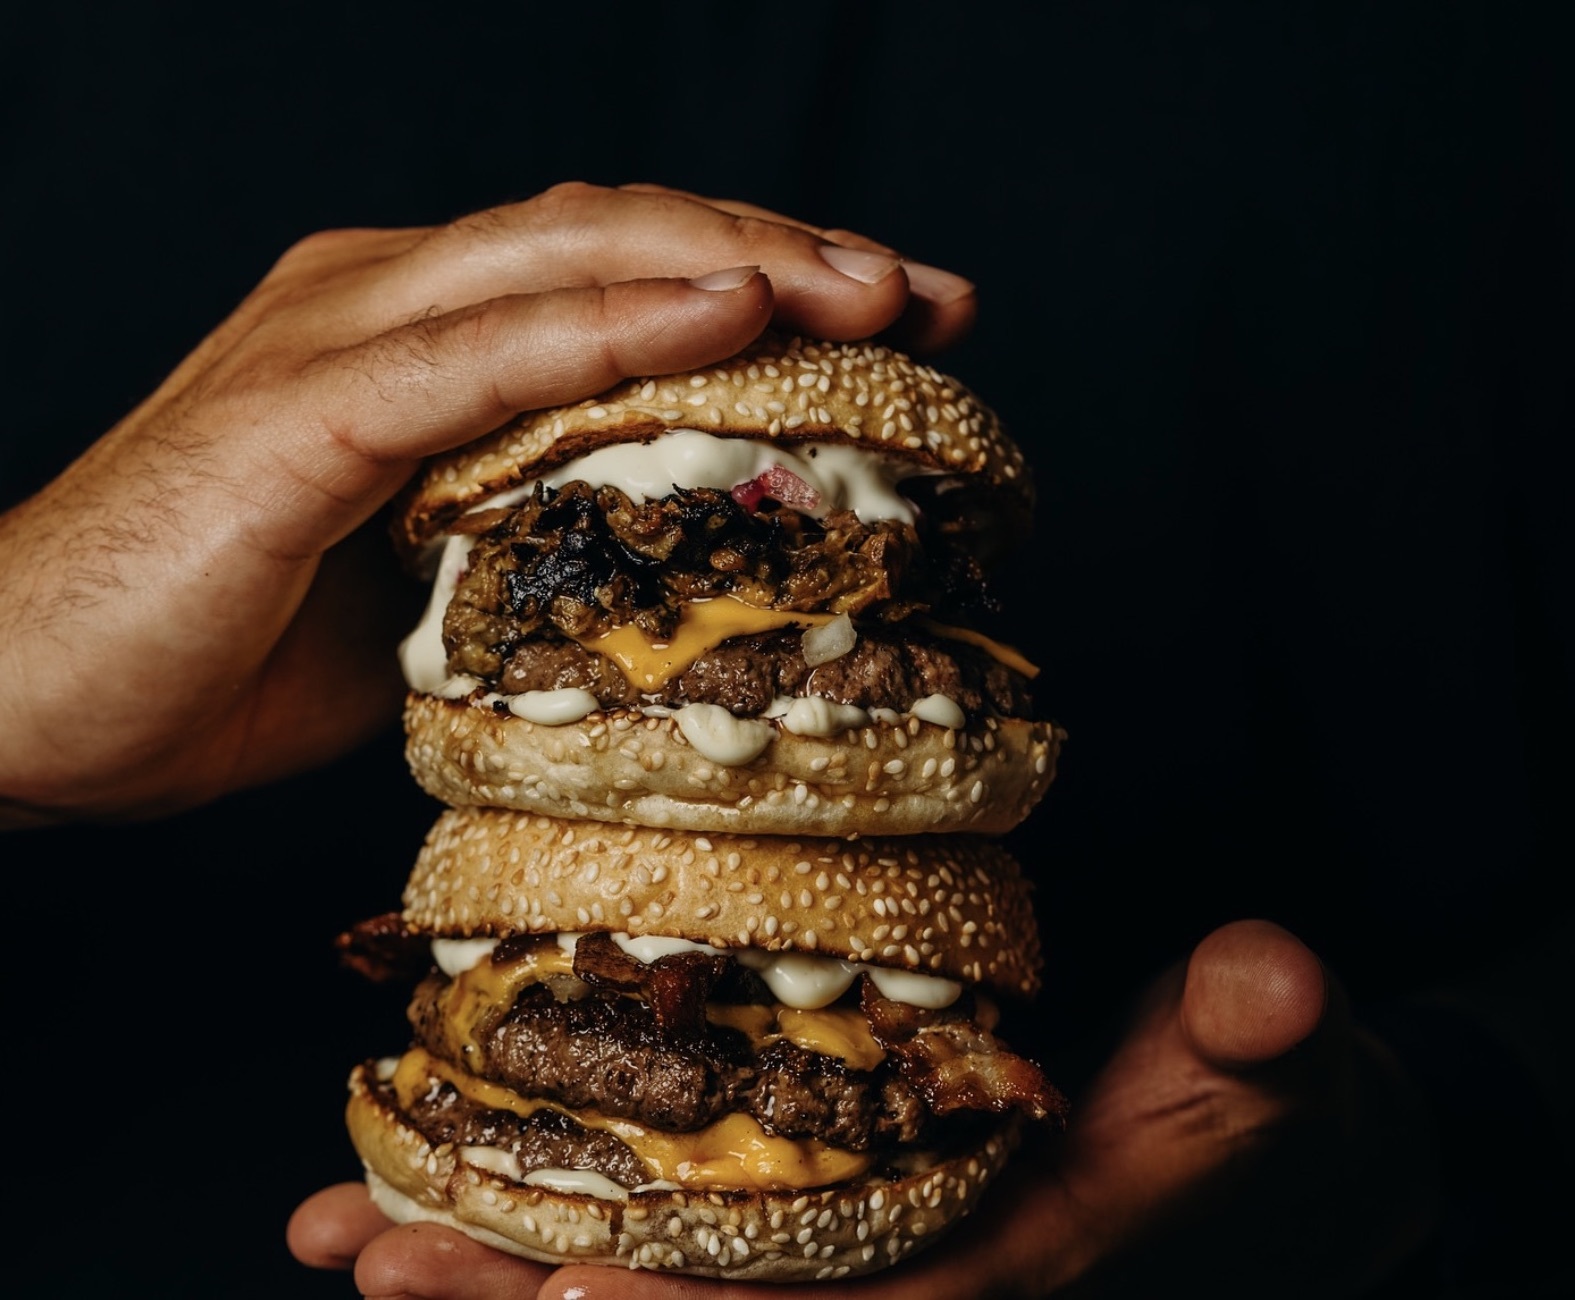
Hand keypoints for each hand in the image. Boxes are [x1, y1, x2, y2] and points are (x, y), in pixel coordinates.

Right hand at [0, 182, 975, 823]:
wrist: (22, 699)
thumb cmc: (217, 644)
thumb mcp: (423, 576)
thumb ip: (527, 528)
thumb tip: (662, 560)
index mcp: (419, 327)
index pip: (623, 269)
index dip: (769, 282)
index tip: (904, 323)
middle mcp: (384, 295)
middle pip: (621, 232)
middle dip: (791, 253)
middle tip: (934, 293)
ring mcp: (336, 335)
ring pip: (569, 258)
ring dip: (737, 265)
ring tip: (876, 290)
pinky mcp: (294, 413)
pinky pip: (480, 354)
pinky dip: (611, 326)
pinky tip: (728, 314)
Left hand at [286, 920, 1439, 1297]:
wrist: (1225, 1117)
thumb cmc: (1235, 1101)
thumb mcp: (1256, 1066)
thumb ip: (1253, 1040)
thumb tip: (1272, 981)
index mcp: (992, 1262)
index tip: (574, 1291)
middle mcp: (889, 1263)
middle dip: (546, 1294)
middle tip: (388, 1265)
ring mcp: (835, 1227)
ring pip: (652, 1260)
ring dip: (497, 1255)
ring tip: (348, 1236)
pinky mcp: (800, 1174)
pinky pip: (655, 1197)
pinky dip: (527, 1192)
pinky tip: (395, 1180)